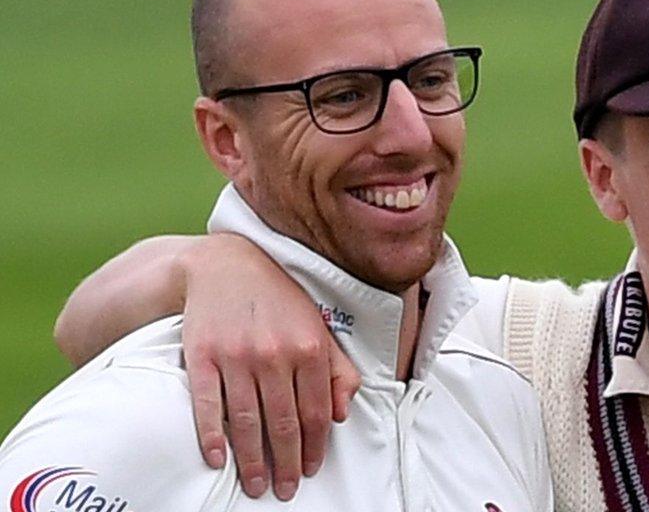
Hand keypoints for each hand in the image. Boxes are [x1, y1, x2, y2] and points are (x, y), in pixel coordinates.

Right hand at [178, 234, 360, 500]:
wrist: (227, 264)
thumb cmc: (279, 299)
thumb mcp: (318, 327)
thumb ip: (337, 369)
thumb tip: (343, 413)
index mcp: (309, 347)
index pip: (316, 412)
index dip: (314, 447)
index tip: (309, 470)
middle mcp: (275, 353)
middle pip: (282, 423)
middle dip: (284, 464)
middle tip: (282, 491)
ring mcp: (236, 355)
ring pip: (246, 420)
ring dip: (251, 460)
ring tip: (255, 485)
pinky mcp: (201, 355)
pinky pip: (206, 404)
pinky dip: (212, 435)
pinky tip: (218, 459)